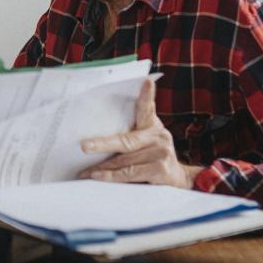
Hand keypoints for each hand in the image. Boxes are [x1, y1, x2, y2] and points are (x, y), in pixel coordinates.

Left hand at [78, 78, 202, 189]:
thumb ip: (129, 136)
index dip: (146, 95)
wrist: (178, 180)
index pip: (147, 108)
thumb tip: (94, 140)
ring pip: (124, 160)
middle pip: (126, 140)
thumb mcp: (146, 143)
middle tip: (84, 146)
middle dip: (102, 144)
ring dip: (102, 168)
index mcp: (152, 125)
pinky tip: (99, 176)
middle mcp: (159, 136)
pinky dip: (112, 177)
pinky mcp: (161, 169)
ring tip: (86, 172)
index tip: (147, 82)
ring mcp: (162, 152)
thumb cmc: (154, 159)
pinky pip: (130, 173)